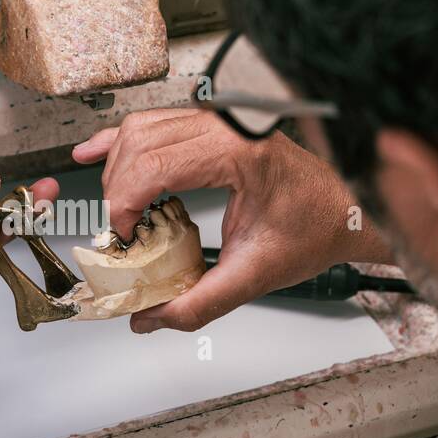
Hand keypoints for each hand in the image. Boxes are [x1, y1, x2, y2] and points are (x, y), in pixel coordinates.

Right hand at [73, 109, 389, 332]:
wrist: (345, 211)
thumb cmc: (315, 230)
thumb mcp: (255, 275)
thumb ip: (200, 302)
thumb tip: (152, 317)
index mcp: (240, 151)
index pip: (156, 164)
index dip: (125, 203)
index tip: (124, 237)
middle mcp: (227, 126)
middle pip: (140, 145)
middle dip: (117, 192)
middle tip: (120, 234)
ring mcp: (218, 120)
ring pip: (140, 130)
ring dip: (116, 171)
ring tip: (118, 213)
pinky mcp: (212, 126)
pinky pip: (154, 122)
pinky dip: (120, 141)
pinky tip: (93, 153)